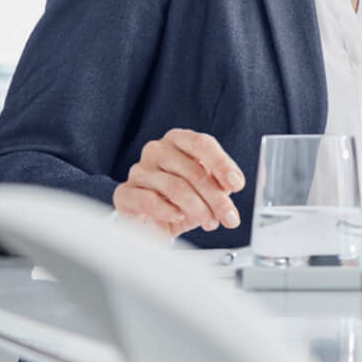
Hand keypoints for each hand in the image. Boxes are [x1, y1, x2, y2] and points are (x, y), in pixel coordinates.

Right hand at [112, 129, 245, 237]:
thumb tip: (234, 185)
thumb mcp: (206, 188)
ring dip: (198, 209)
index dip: (222, 164)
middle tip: (229, 216)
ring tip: (209, 222)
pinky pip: (149, 200)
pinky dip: (169, 211)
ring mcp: (139, 170)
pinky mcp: (125, 193)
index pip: (202, 144)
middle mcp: (157, 150)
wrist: (151, 221)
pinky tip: (179, 218)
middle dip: (216, 197)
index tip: (237, 184)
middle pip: (192, 170)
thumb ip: (220, 184)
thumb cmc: (181, 199)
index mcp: (178, 140)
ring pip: (175, 187)